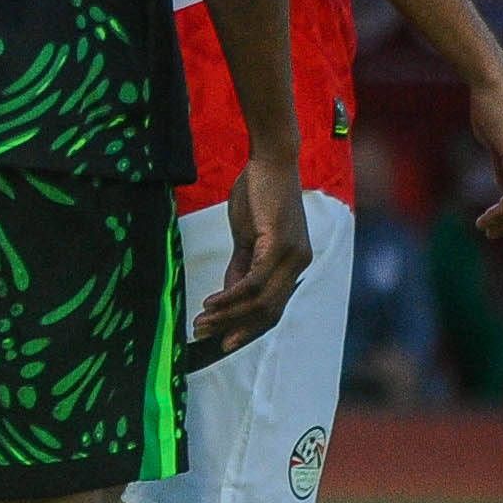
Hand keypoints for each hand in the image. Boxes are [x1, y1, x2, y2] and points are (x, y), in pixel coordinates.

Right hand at [192, 146, 313, 360]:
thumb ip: (241, 265)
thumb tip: (230, 294)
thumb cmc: (259, 192)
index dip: (249, 327)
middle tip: (206, 336)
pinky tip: (211, 302)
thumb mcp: (247, 236)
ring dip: (229, 315)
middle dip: (235, 328)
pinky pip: (254, 281)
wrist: (271, 160)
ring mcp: (293, 256)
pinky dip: (232, 295)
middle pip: (268, 310)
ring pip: (261, 301)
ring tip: (202, 322)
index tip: (223, 341)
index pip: (274, 307)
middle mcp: (299, 264)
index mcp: (294, 263)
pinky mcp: (280, 245)